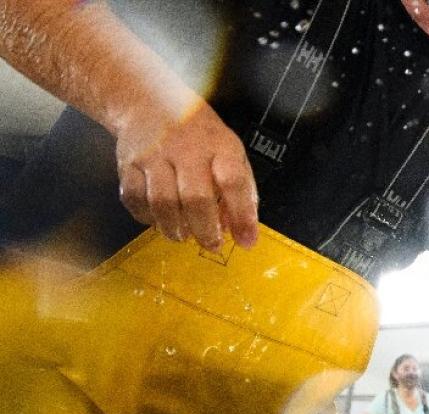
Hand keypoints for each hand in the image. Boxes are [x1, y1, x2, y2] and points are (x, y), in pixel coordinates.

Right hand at [115, 99, 258, 250]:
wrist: (149, 102)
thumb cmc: (198, 136)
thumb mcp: (229, 152)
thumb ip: (240, 190)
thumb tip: (241, 230)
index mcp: (219, 146)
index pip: (234, 182)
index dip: (242, 215)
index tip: (247, 240)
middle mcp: (186, 149)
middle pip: (195, 198)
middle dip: (205, 229)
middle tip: (211, 244)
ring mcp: (154, 155)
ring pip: (162, 202)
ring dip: (174, 228)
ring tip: (183, 235)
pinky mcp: (128, 163)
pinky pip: (134, 198)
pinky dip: (146, 217)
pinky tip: (158, 220)